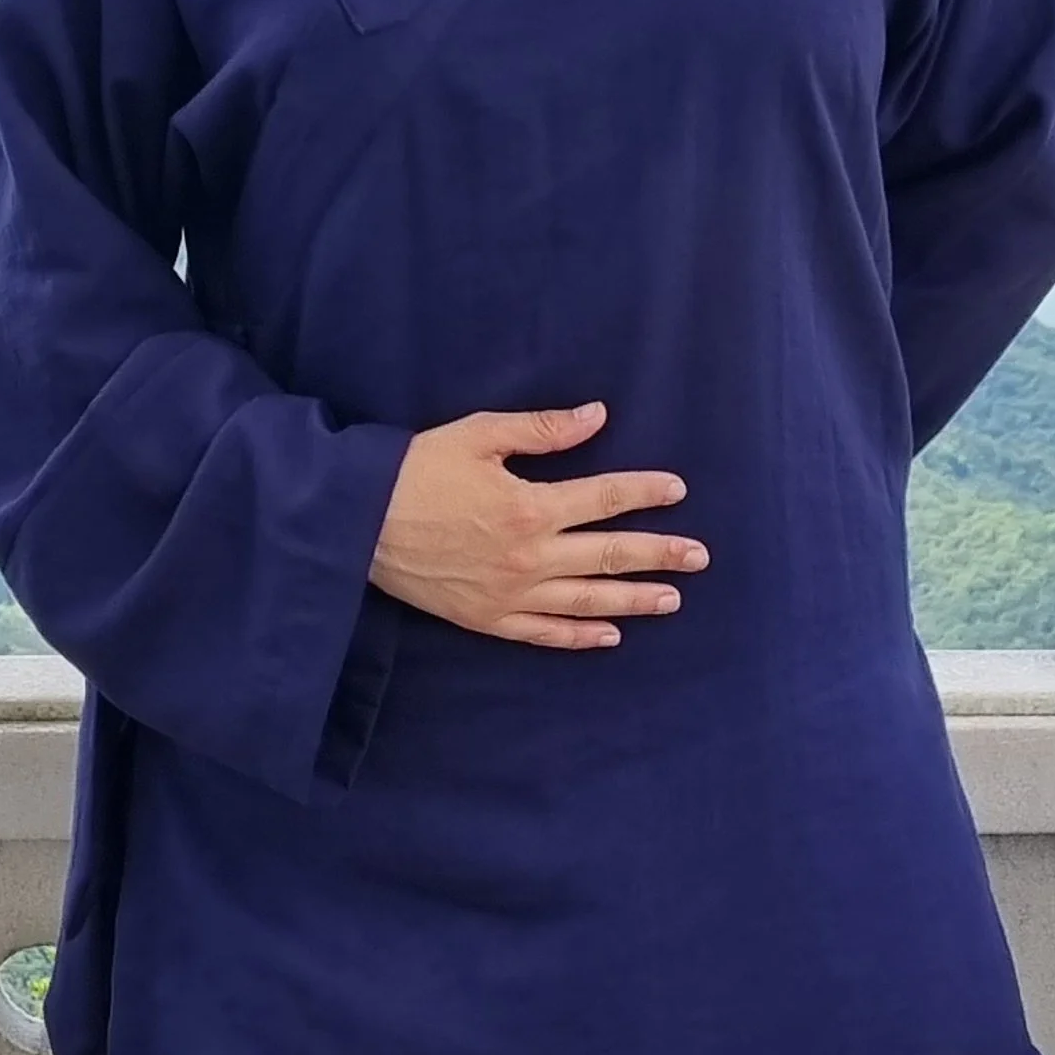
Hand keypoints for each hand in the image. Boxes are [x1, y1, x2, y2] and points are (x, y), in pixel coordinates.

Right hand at [370, 403, 708, 651]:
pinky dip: (579, 637)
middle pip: (609, 556)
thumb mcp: (479, 435)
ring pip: (586, 601)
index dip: (644, 492)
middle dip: (659, 555)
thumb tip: (598, 416)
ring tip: (671, 599)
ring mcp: (510, 595)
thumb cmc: (414, 470)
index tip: (677, 490)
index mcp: (530, 507)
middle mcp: (529, 558)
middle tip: (699, 558)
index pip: (605, 499)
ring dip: (633, 599)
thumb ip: (543, 430)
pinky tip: (609, 635)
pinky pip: (543, 634)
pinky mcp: (486, 619)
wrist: (355, 523)